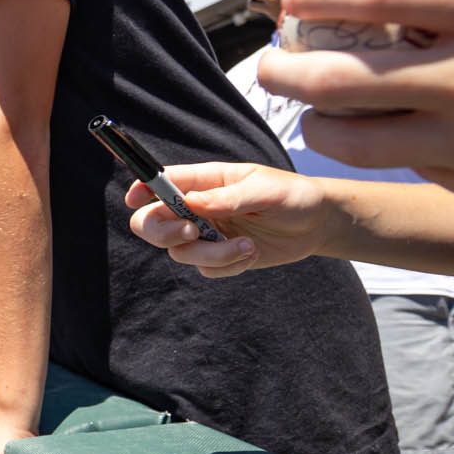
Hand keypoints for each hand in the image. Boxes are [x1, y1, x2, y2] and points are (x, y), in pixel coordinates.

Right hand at [123, 161, 328, 277]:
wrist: (317, 224)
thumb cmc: (291, 196)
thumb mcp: (263, 191)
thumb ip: (226, 198)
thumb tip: (190, 204)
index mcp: (204, 182)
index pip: (161, 183)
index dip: (142, 189)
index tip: (135, 199)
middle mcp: (197, 208)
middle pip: (152, 223)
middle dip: (164, 232)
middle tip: (191, 233)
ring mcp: (206, 234)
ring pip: (180, 252)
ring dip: (212, 254)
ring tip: (248, 246)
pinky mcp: (219, 257)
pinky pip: (205, 270)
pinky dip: (228, 266)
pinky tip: (251, 254)